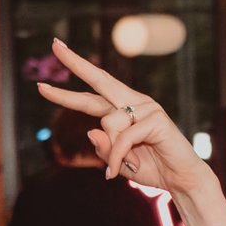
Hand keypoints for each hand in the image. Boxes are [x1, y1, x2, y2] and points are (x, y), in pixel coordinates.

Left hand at [35, 41, 209, 195]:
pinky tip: (128, 169)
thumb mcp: (117, 163)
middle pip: (99, 80)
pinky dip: (119, 157)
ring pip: (108, 124)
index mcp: (124, 110)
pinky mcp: (156, 119)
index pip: (91, 97)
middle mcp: (134, 103)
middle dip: (75, 63)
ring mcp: (147, 108)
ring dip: (112, 153)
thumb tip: (90, 130)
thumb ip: (103, 150)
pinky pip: (123, 138)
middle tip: (54, 45)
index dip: (66, 93)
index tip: (42, 84)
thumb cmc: (153, 169)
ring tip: (126, 167)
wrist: (183, 180)